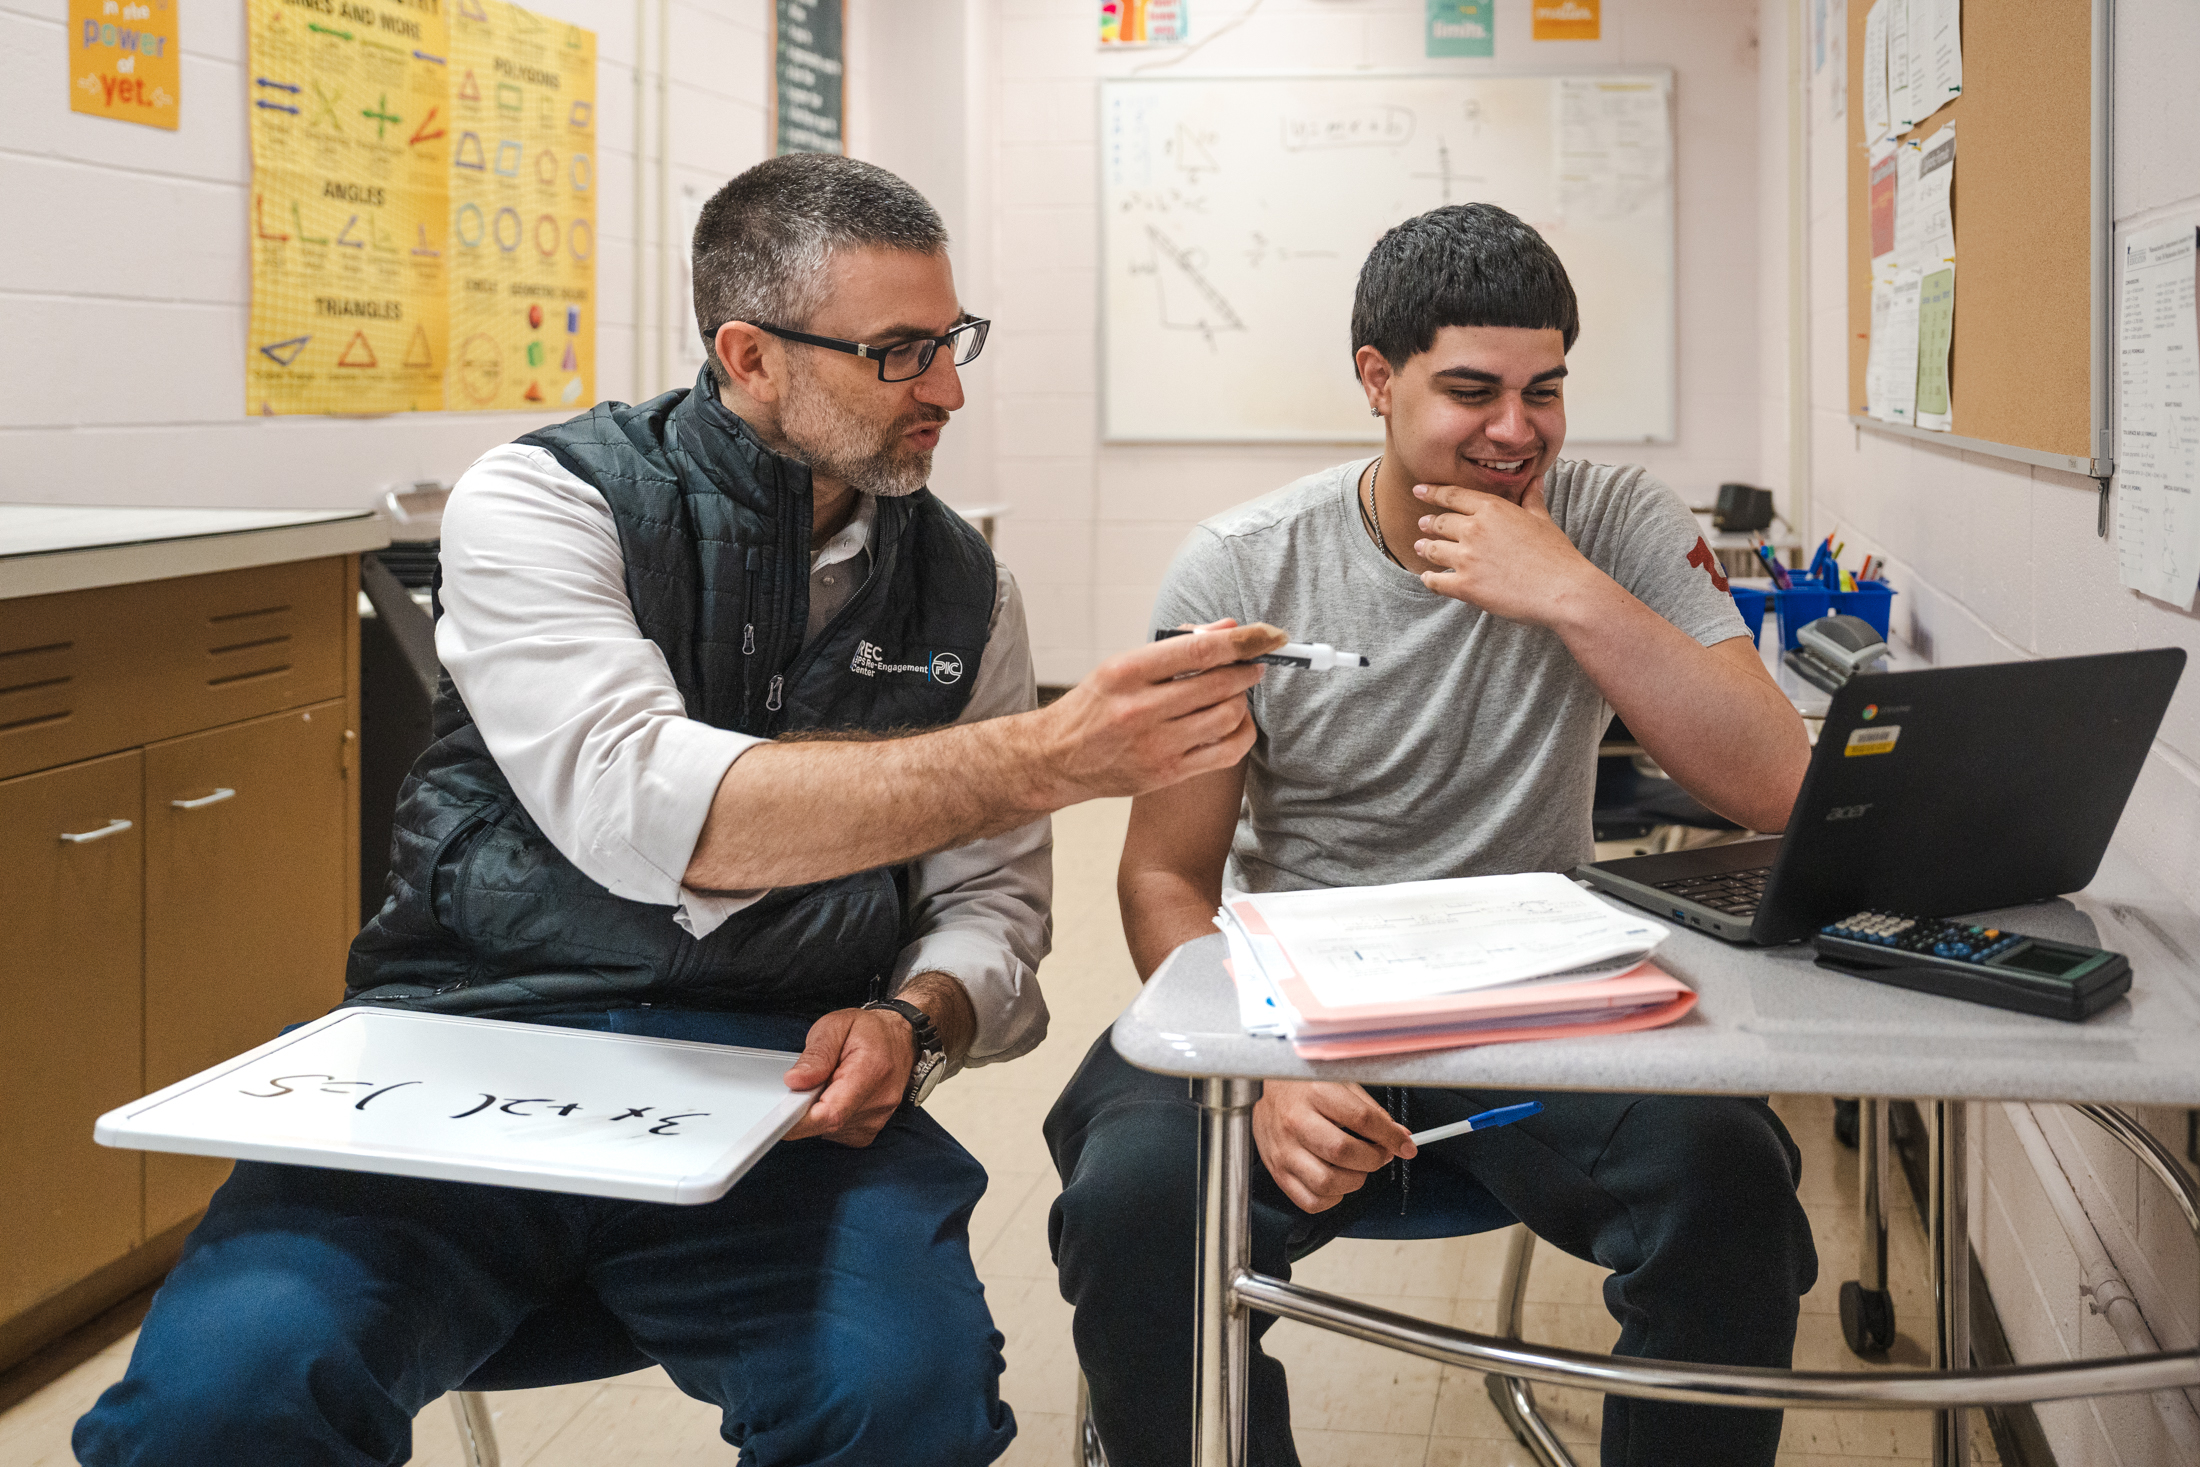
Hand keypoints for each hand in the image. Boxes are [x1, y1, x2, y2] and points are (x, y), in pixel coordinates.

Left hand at [781, 1007, 915, 1146]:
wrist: (901, 1038)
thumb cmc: (869, 1031)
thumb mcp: (836, 1026)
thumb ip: (815, 1055)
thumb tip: (794, 1081)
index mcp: (870, 1072)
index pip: (832, 1112)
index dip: (801, 1121)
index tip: (780, 1118)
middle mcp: (879, 1101)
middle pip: (827, 1123)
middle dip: (806, 1108)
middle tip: (806, 1083)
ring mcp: (877, 1119)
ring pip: (829, 1130)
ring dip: (819, 1111)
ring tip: (828, 1083)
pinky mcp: (870, 1130)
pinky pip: (837, 1132)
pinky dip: (829, 1118)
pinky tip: (836, 1096)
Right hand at [1028, 619, 1284, 803]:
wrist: (1057, 759)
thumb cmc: (1094, 706)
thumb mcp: (1122, 665)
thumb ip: (1176, 647)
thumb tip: (1228, 628)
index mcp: (1126, 672)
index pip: (1199, 650)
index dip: (1243, 641)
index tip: (1267, 635)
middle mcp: (1140, 709)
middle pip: (1220, 684)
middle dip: (1248, 670)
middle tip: (1254, 664)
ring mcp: (1155, 745)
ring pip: (1227, 717)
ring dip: (1243, 700)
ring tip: (1236, 692)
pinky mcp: (1168, 773)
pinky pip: (1226, 752)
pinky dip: (1241, 732)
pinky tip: (1235, 722)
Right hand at [1252, 1080, 1415, 1213]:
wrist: (1264, 1090)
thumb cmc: (1303, 1086)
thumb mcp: (1340, 1084)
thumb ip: (1370, 1111)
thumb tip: (1400, 1137)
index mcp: (1315, 1094)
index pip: (1363, 1120)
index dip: (1391, 1137)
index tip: (1405, 1146)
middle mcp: (1296, 1122)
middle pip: (1344, 1152)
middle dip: (1374, 1159)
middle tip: (1380, 1154)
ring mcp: (1284, 1150)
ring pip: (1328, 1182)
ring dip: (1354, 1181)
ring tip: (1357, 1168)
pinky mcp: (1277, 1172)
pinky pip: (1310, 1201)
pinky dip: (1332, 1198)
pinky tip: (1337, 1181)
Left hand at [1410, 481, 1605, 627]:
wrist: (1563, 590)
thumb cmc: (1556, 555)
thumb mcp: (1543, 520)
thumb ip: (1532, 499)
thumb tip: (1536, 479)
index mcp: (1492, 509)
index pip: (1454, 496)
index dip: (1433, 493)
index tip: (1419, 490)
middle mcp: (1474, 530)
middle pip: (1440, 523)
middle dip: (1428, 523)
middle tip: (1423, 524)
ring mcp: (1467, 559)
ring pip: (1433, 550)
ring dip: (1424, 548)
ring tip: (1420, 547)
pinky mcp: (1465, 586)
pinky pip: (1435, 581)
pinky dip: (1429, 579)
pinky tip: (1428, 577)